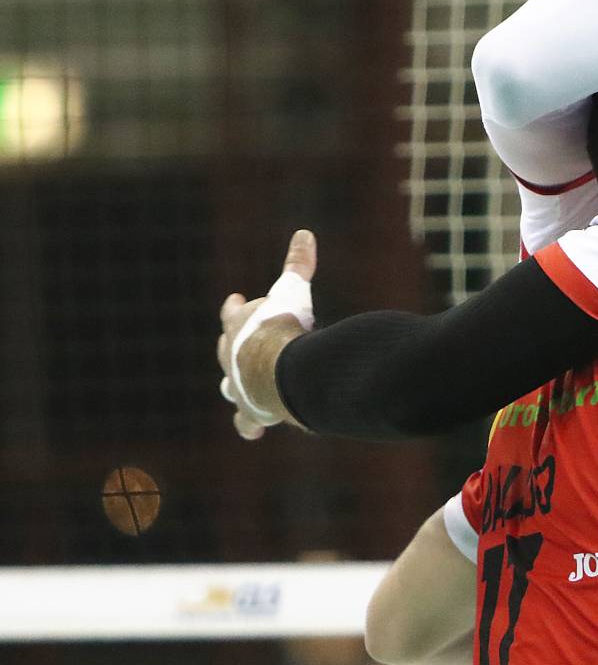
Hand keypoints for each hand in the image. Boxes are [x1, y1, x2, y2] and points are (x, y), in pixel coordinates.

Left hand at [217, 230, 316, 438]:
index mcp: (238, 327)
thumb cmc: (283, 327)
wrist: (278, 367)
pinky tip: (251, 431)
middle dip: (233, 346)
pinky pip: (246, 421)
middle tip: (238, 344)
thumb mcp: (292, 291)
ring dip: (236, 385)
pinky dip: (249, 425)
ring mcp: (238, 386)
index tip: (235, 300)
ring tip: (237, 388)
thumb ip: (298, 264)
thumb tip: (304, 233)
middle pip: (226, 349)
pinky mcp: (251, 411)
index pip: (232, 313)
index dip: (236, 307)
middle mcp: (230, 357)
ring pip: (231, 386)